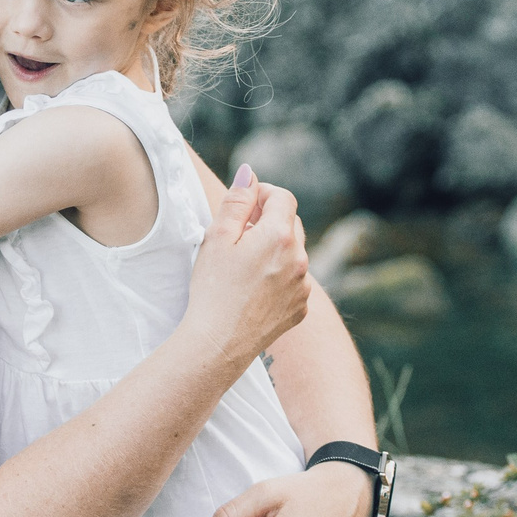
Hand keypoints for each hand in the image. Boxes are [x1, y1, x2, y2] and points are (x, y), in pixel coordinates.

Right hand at [181, 166, 309, 368]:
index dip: (264, 195)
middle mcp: (300, 259)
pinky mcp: (301, 308)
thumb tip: (249, 173)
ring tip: (244, 266)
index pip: (283, 197)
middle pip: (291, 223)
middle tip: (239, 234)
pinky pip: (295, 281)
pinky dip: (279, 277)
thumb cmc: (213, 289)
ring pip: (294, 253)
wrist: (219, 343)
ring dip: (274, 250)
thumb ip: (237, 201)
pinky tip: (253, 289)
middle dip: (269, 222)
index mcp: (280, 236)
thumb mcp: (217, 237)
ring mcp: (303, 286)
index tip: (245, 205)